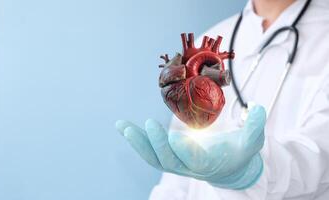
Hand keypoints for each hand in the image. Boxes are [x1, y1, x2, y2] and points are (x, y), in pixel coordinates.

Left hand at [115, 105, 265, 189]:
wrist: (227, 166)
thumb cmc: (238, 152)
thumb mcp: (251, 142)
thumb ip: (255, 127)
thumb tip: (258, 108)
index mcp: (208, 162)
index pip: (194, 159)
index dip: (184, 149)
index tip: (175, 136)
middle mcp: (188, 166)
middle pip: (169, 161)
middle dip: (157, 145)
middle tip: (149, 125)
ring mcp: (176, 163)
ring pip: (154, 158)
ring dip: (138, 143)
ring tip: (123, 126)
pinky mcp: (168, 156)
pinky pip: (149, 151)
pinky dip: (136, 140)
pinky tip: (124, 127)